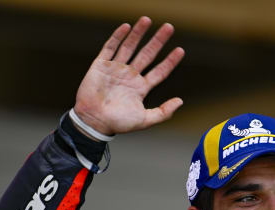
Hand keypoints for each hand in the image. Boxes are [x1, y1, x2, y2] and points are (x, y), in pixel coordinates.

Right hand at [73, 17, 184, 134]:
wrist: (94, 121)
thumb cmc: (118, 123)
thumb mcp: (145, 120)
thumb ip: (163, 112)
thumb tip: (180, 101)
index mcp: (141, 88)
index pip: (159, 71)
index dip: (170, 61)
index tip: (181, 50)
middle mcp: (130, 76)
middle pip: (147, 54)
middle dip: (158, 41)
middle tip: (169, 27)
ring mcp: (116, 69)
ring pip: (130, 47)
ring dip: (139, 34)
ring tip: (147, 20)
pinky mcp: (101, 65)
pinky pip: (110, 48)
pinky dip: (117, 37)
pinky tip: (126, 27)